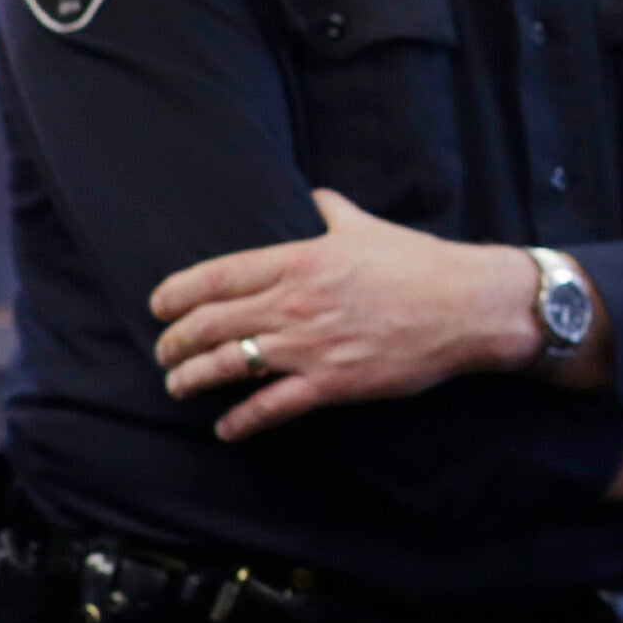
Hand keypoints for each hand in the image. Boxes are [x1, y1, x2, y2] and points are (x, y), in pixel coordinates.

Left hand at [151, 189, 540, 439]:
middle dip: (175, 342)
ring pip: (227, 365)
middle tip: (164, 353)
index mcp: (299, 260)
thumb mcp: (370, 228)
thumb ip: (335, 212)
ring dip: (192, 379)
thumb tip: (320, 194)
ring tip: (179, 386)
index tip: (158, 307)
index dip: (176, 294)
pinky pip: (270, 407)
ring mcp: (309, 345)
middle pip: (210, 324)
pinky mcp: (331, 383)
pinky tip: (226, 428)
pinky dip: (241, 421)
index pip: (216, 277)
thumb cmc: (420, 263)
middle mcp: (294, 302)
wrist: (465, 305)